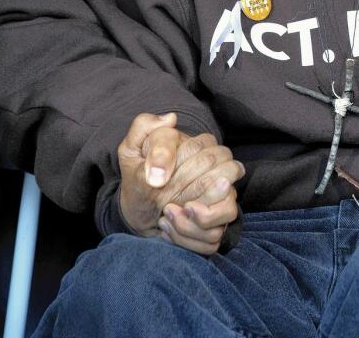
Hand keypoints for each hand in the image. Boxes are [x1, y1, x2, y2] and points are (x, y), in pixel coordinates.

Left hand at [116, 113, 244, 254]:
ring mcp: (223, 200)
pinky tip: (170, 229)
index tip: (155, 180)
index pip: (207, 155)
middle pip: (219, 183)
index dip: (178, 171)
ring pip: (226, 211)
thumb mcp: (132, 150)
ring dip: (189, 222)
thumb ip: (144, 128)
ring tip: (166, 216)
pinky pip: (215, 236)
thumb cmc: (139, 175)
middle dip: (185, 195)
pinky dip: (189, 238)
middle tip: (162, 201)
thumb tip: (169, 120)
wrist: (137, 207)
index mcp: (204, 148)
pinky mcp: (216, 227)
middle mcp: (221, 172)